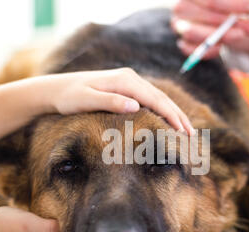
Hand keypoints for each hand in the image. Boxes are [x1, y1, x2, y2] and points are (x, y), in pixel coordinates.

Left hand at [39, 68, 194, 134]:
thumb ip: (110, 102)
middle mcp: (130, 78)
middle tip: (192, 136)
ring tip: (186, 131)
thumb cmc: (69, 97)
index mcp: (125, 80)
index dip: (172, 117)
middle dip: (179, 117)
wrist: (56, 89)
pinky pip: (150, 99)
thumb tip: (135, 107)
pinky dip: (163, 110)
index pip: (156, 100)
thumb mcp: (86, 100)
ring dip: (173, 114)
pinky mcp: (126, 88)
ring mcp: (129, 81)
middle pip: (162, 98)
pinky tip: (168, 120)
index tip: (184, 133)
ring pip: (158, 98)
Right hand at [172, 0, 248, 58]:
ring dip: (222, 37)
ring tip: (242, 36)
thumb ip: (244, 0)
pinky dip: (205, 51)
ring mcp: (179, 25)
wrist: (218, 12)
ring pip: (194, 33)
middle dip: (233, 23)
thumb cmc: (227, 1)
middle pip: (205, 15)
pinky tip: (221, 48)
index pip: (211, 0)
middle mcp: (181, 6)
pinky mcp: (182, 42)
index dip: (234, 5)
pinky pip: (190, 50)